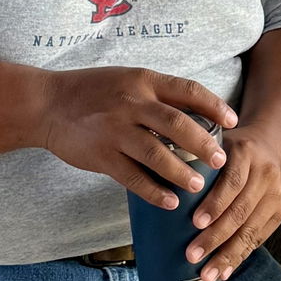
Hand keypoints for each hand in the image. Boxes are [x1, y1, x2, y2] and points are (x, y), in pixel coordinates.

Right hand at [37, 68, 236, 207]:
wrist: (47, 104)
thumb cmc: (92, 91)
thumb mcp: (128, 79)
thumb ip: (157, 94)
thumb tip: (197, 113)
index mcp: (143, 80)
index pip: (188, 90)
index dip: (214, 106)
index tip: (232, 121)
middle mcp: (131, 103)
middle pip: (177, 123)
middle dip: (203, 144)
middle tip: (221, 160)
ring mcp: (115, 130)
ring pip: (156, 153)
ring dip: (181, 172)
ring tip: (199, 184)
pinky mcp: (100, 155)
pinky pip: (132, 177)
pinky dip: (153, 191)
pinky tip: (169, 201)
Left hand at [186, 129, 280, 280]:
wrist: (273, 145)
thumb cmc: (233, 149)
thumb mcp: (216, 143)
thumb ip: (193, 160)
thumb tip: (156, 188)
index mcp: (245, 153)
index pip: (231, 182)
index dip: (214, 204)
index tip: (195, 223)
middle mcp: (264, 174)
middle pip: (240, 211)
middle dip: (215, 237)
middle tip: (192, 255)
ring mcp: (275, 195)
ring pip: (250, 230)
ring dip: (227, 255)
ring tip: (207, 273)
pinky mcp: (280, 212)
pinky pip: (258, 238)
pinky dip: (240, 256)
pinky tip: (225, 270)